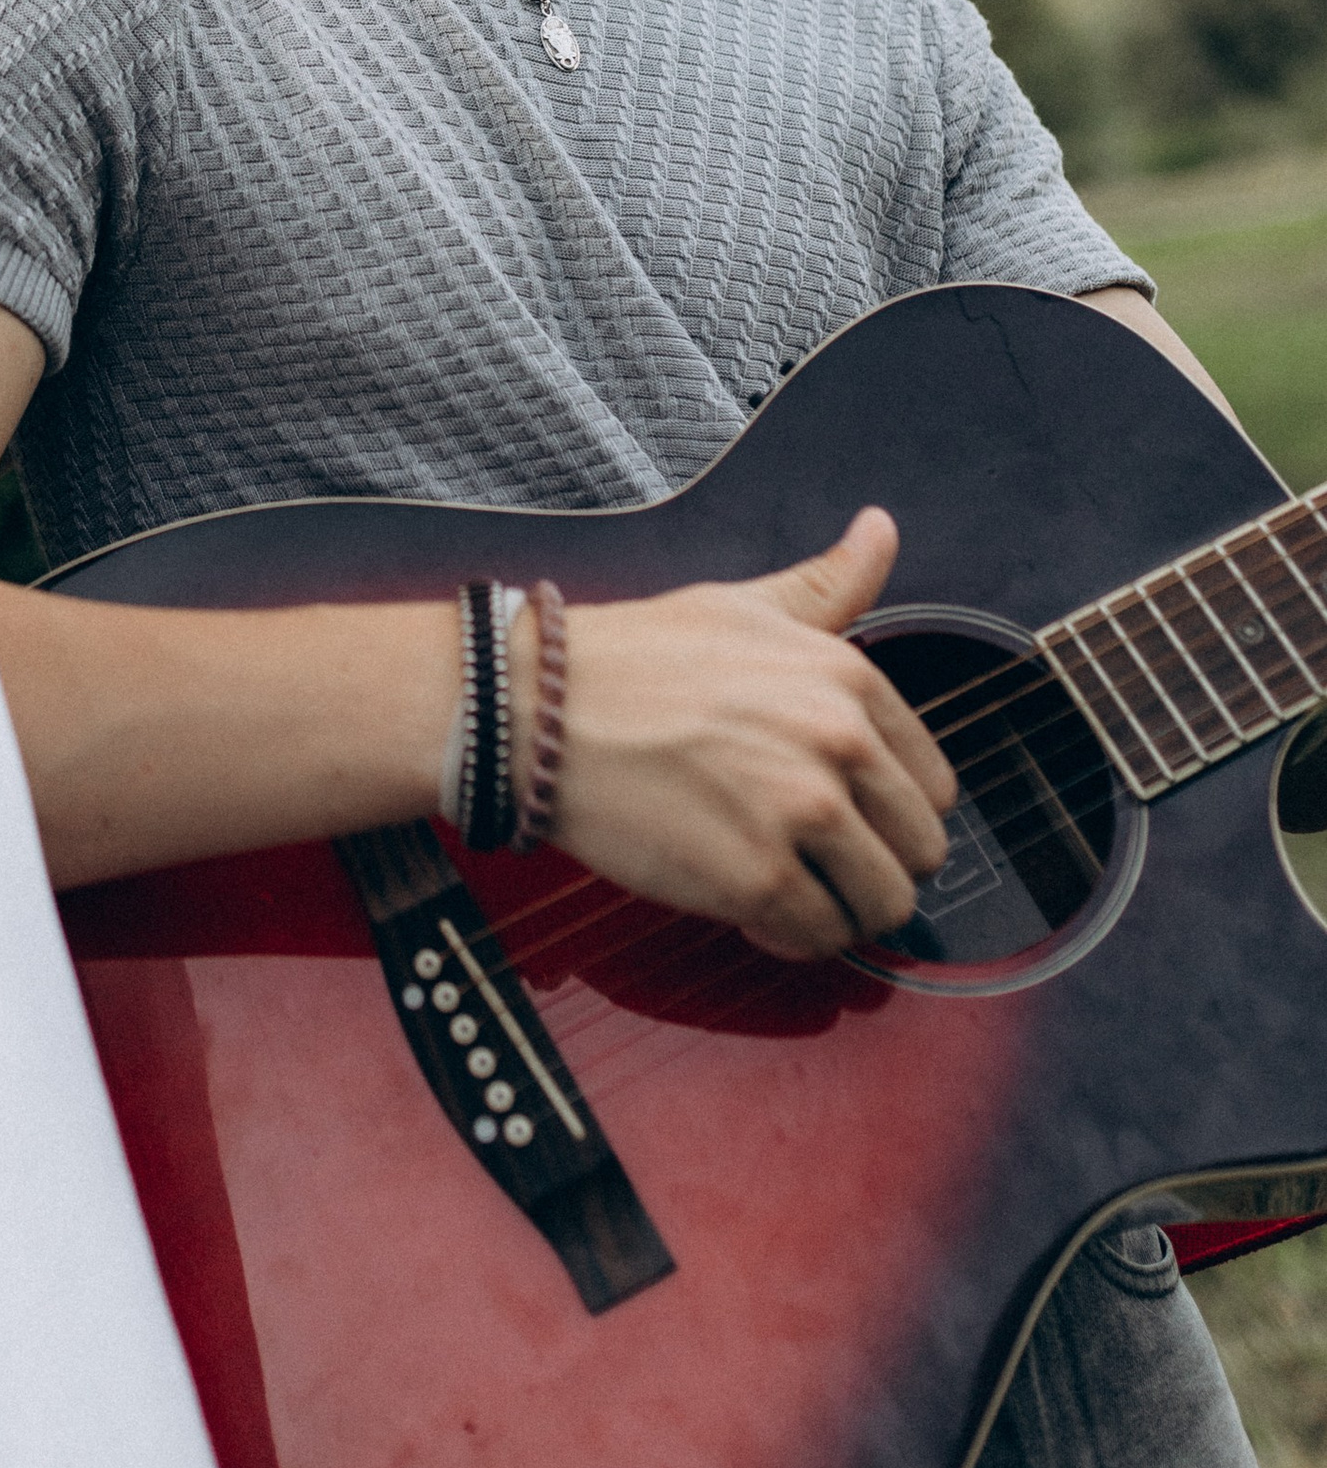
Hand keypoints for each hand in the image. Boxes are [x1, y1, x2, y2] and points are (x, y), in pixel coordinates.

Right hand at [510, 508, 956, 961]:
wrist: (535, 710)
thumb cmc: (630, 659)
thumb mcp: (743, 604)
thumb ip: (828, 583)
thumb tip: (880, 529)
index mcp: (848, 679)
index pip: (933, 784)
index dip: (890, 811)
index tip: (847, 817)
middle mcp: (839, 742)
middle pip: (920, 851)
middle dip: (874, 866)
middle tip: (817, 861)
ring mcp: (801, 813)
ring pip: (884, 906)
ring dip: (841, 909)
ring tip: (790, 889)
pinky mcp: (756, 877)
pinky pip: (819, 938)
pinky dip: (792, 938)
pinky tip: (751, 909)